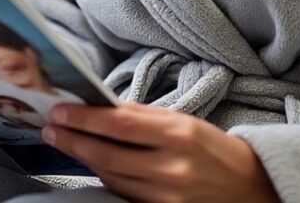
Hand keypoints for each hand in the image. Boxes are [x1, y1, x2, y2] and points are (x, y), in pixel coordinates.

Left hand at [41, 101, 279, 202]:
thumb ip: (142, 115)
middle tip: (50, 128)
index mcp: (177, 135)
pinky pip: (124, 195)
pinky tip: (92, 164)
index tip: (60, 111)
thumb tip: (103, 106)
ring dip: (84, 159)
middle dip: (74, 141)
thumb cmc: (212, 148)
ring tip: (65, 142)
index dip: (84, 119)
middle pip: (109, 155)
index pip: (119, 125)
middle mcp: (171, 168)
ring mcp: (166, 197)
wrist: (249, 188)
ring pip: (112, 178)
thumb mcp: (182, 121)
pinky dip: (106, 179)